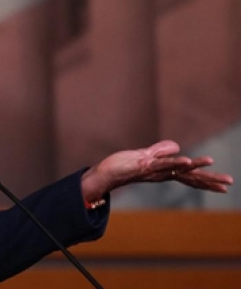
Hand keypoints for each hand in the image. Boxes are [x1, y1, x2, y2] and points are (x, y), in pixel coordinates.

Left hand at [81, 140, 233, 200]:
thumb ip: (161, 151)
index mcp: (165, 172)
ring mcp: (154, 170)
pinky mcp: (143, 165)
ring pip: (178, 169)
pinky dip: (174, 162)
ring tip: (211, 161)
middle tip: (229, 184)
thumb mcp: (146, 155)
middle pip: (189, 177)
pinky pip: (161, 164)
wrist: (105, 173)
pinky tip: (186, 160)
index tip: (225, 187)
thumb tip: (176, 146)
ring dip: (194, 166)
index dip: (207, 181)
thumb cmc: (125, 166)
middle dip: (209, 180)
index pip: (190, 177)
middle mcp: (162, 174)